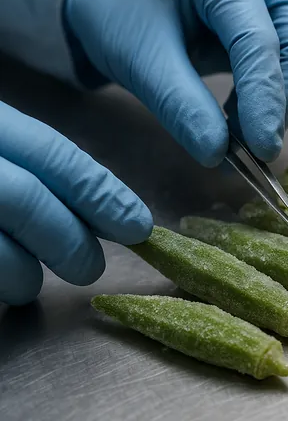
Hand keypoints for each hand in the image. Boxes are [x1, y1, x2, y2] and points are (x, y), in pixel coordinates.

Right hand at [0, 102, 151, 304]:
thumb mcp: (1, 136)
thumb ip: (34, 158)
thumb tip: (112, 211)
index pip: (52, 152)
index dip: (101, 194)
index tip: (139, 226)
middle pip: (23, 197)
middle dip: (67, 239)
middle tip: (89, 267)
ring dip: (23, 272)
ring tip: (32, 283)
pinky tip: (3, 284)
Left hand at [64, 0, 287, 165]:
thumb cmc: (119, 12)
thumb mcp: (137, 59)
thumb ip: (180, 105)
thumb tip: (217, 155)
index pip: (260, 38)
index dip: (265, 97)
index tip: (261, 150)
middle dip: (283, 101)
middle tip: (253, 150)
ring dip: (279, 104)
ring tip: (239, 139)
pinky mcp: (276, 18)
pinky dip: (270, 99)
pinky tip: (240, 121)